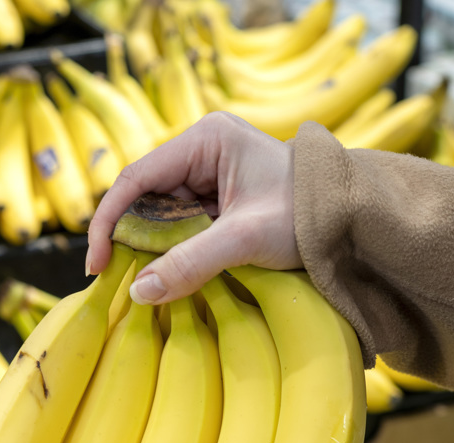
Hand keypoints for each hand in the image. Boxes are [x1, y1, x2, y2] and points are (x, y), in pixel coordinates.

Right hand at [85, 112, 300, 304]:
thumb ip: (190, 263)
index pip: (135, 179)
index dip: (108, 222)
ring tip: (149, 279)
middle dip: (131, 239)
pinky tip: (170, 271)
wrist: (357, 219)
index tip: (97, 263)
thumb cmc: (310, 215)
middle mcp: (201, 150)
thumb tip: (140, 292)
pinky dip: (172, 250)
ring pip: (159, 214)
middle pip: (143, 198)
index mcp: (205, 140)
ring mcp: (209, 173)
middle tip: (120, 279)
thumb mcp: (245, 240)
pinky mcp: (218, 198)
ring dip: (153, 248)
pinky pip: (180, 224)